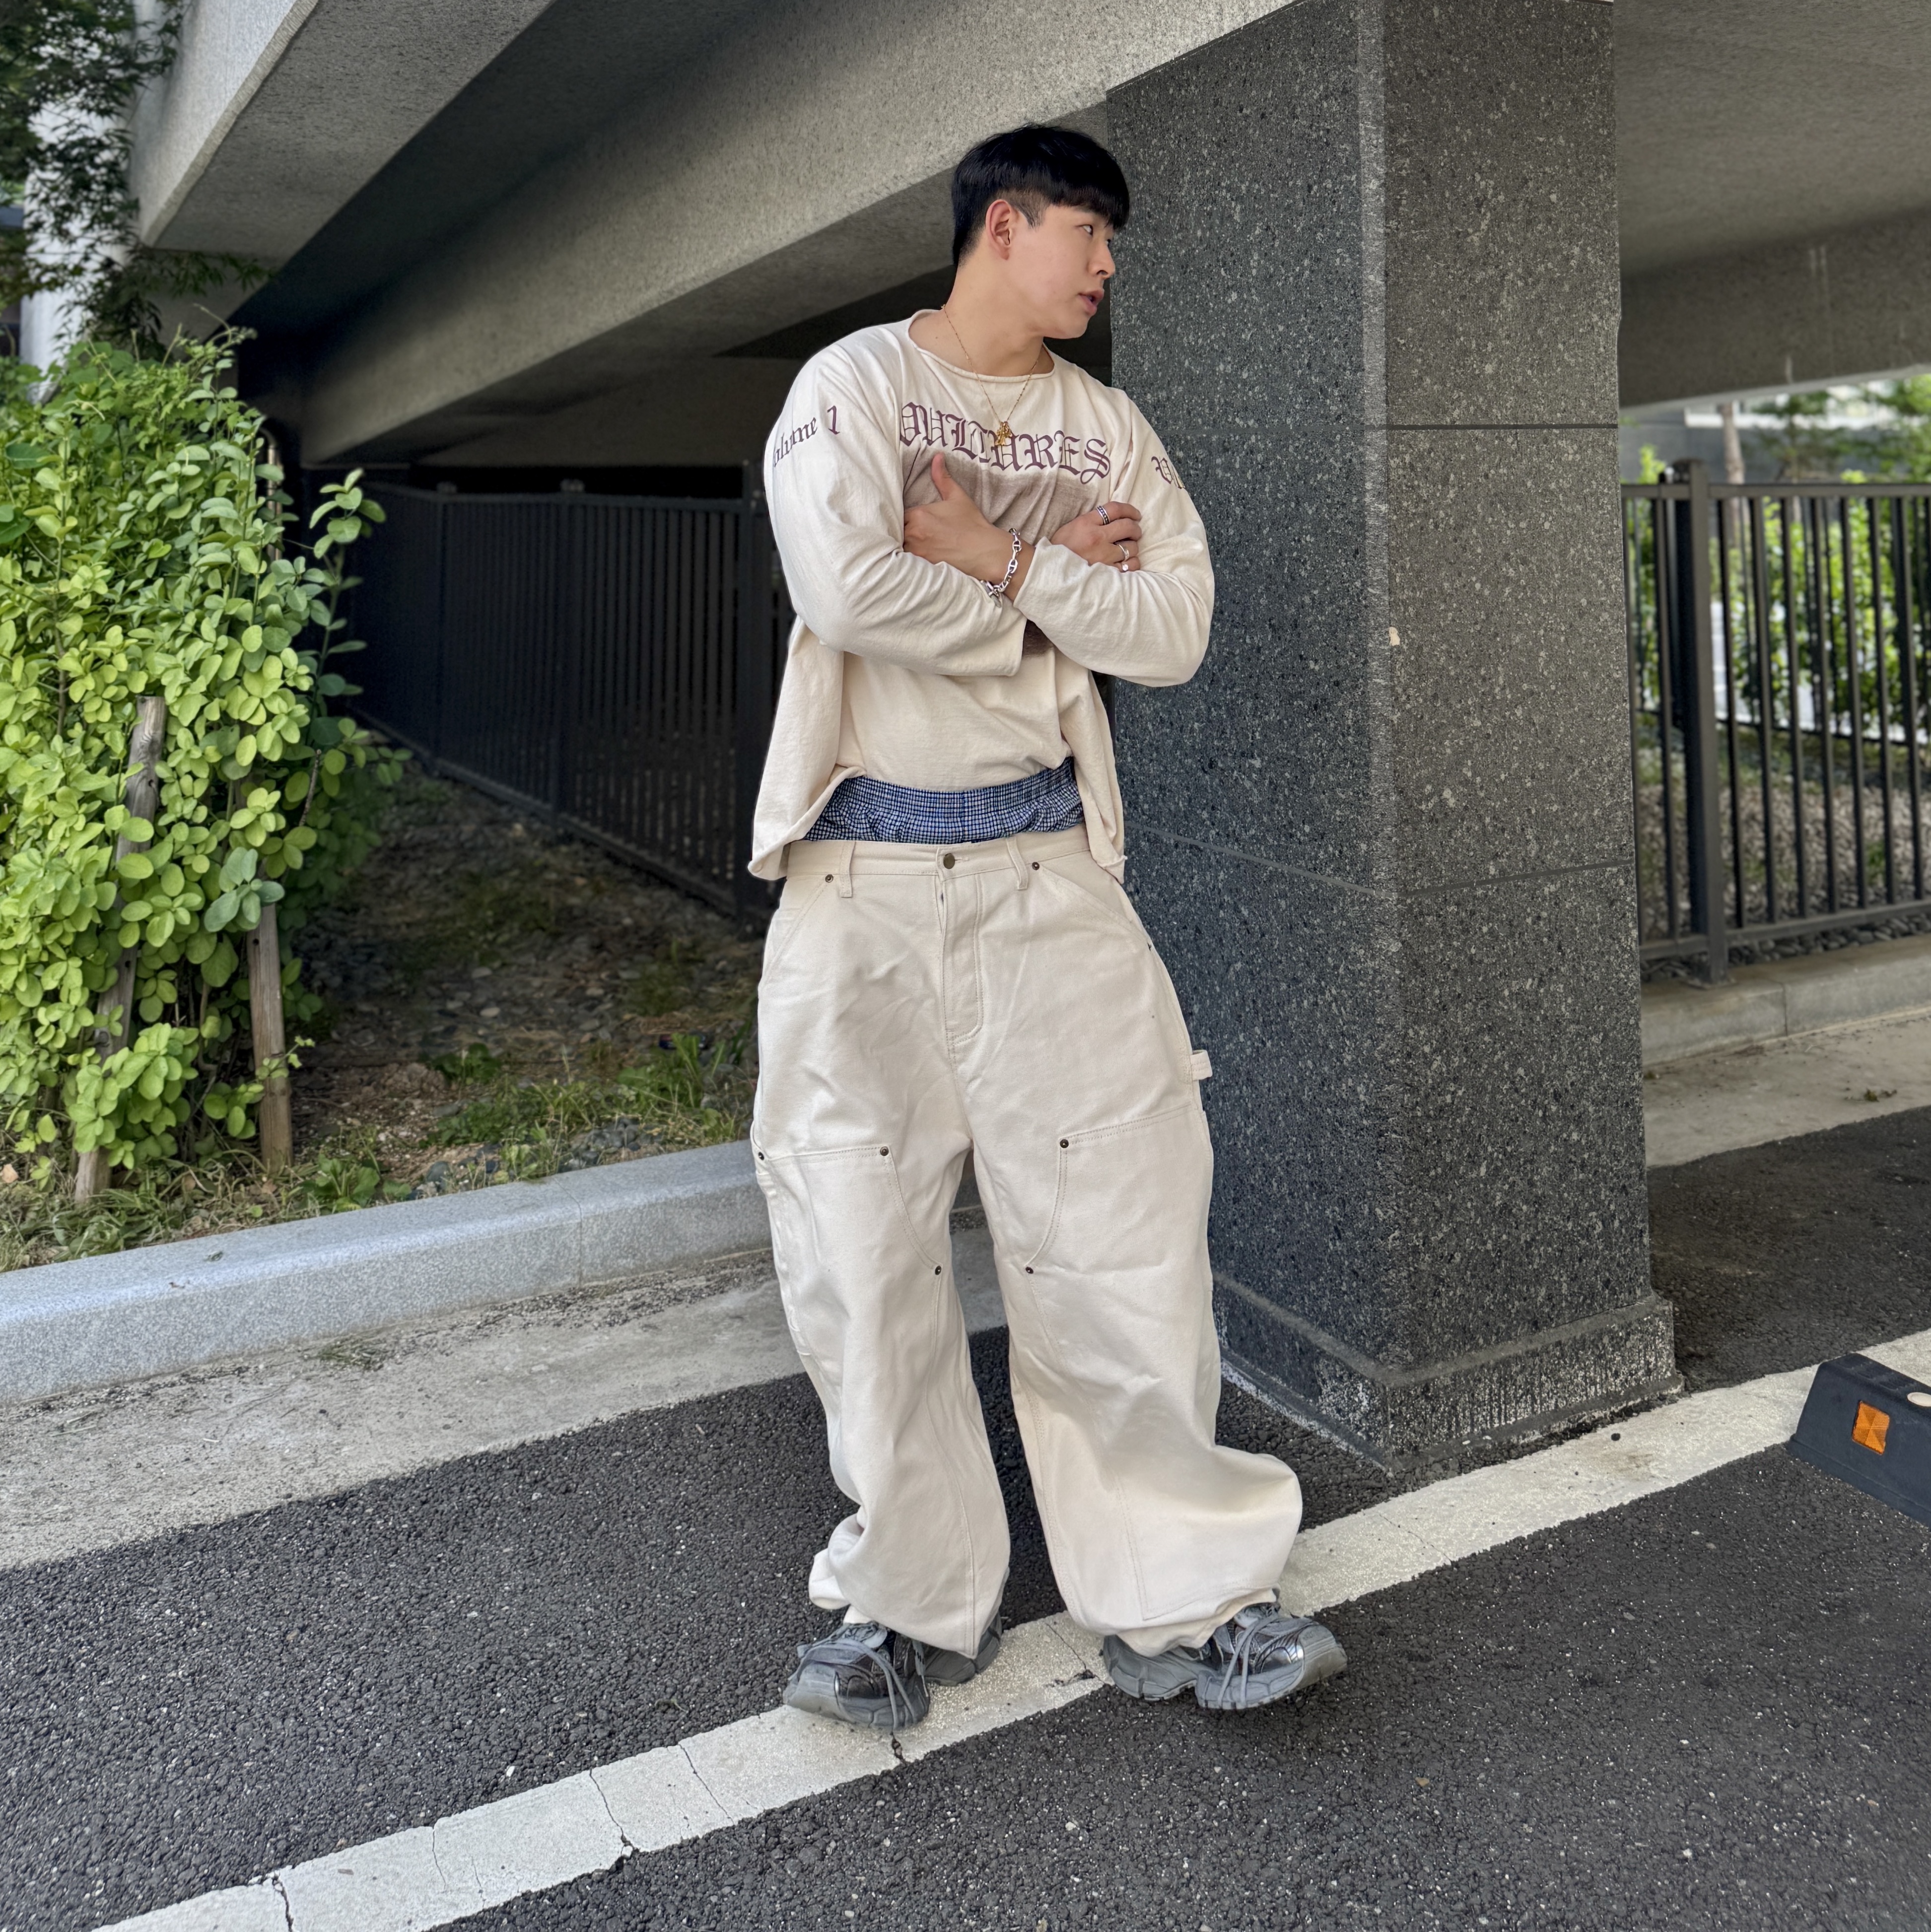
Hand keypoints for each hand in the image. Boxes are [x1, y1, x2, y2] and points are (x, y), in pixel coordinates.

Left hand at [903, 451, 1022, 581]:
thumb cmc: (972, 524)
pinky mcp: (921, 566)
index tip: (910, 520)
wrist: (985, 551)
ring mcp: (916, 552)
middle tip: (911, 532)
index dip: (904, 518)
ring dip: (905, 545)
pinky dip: (909, 559)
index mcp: (919, 514)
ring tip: (914, 544)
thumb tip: (937, 457)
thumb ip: (942, 478)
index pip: (898, 514)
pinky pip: (907, 561)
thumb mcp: (957, 497)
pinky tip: (917, 557)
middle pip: (897, 531)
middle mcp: (913, 533)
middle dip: (902, 530)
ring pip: (900, 546)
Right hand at [1051, 499, 1142, 571]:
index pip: (1115, 509)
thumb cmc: (1059, 550)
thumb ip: (1091, 521)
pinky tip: (1127, 562)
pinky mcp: (1107, 573)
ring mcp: (1103, 557)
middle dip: (1135, 528)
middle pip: (1128, 526)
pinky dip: (1132, 562)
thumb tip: (1112, 519)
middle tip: (1135, 532)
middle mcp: (1097, 538)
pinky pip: (1131, 566)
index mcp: (1086, 523)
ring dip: (1133, 547)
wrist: (1048, 573)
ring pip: (1132, 547)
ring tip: (1128, 549)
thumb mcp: (1071, 528)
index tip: (1136, 515)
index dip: (1130, 510)